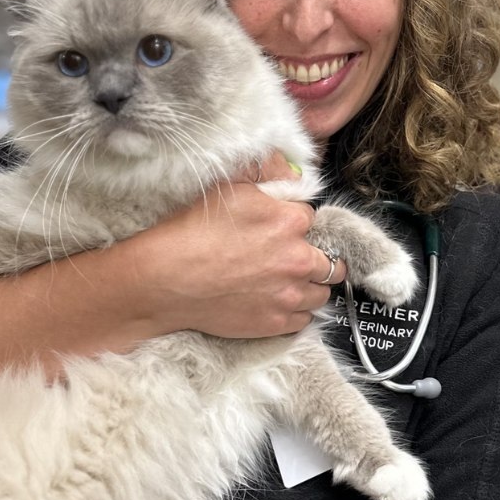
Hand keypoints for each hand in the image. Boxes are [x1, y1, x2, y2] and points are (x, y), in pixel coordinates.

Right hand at [124, 153, 344, 338]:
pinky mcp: (276, 323)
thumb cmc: (192, 231)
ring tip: (290, 282)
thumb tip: (291, 176)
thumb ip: (268, 179)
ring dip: (312, 286)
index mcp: (289, 222)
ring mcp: (288, 295)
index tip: (285, 228)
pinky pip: (304, 318)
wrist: (167, 279)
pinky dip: (297, 311)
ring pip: (323, 293)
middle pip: (331, 262)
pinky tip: (278, 301)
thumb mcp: (230, 188)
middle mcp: (297, 259)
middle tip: (298, 258)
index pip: (313, 219)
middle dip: (319, 257)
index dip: (297, 223)